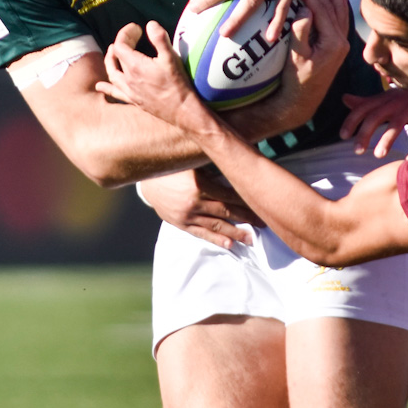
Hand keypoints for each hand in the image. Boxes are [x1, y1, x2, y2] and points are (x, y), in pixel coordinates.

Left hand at [97, 21, 210, 131]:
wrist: (182, 110)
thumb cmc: (178, 84)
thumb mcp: (171, 58)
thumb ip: (160, 39)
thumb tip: (150, 24)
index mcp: (135, 66)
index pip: (120, 45)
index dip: (125, 33)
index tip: (137, 28)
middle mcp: (128, 79)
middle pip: (116, 57)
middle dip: (122, 43)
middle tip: (132, 36)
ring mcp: (129, 91)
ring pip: (112, 74)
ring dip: (110, 61)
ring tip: (112, 53)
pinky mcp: (134, 100)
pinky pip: (115, 92)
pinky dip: (106, 87)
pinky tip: (100, 86)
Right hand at [138, 168, 259, 248]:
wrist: (144, 179)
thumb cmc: (171, 165)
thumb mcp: (192, 161)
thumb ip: (212, 166)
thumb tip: (237, 165)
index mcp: (199, 185)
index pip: (230, 195)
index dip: (247, 200)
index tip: (262, 204)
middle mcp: (194, 203)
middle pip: (226, 212)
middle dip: (247, 218)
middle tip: (264, 224)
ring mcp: (186, 215)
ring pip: (216, 226)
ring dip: (235, 233)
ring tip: (251, 239)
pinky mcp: (179, 223)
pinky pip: (200, 233)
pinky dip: (215, 239)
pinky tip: (229, 245)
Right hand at [264, 0, 349, 125]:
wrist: (303, 101)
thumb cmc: (296, 81)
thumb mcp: (296, 57)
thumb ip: (301, 33)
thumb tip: (305, 10)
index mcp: (334, 42)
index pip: (322, 10)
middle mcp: (342, 41)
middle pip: (332, 7)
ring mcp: (342, 43)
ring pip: (339, 11)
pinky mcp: (338, 46)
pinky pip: (340, 20)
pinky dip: (338, 6)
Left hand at [341, 82, 407, 157]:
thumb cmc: (407, 100)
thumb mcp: (386, 99)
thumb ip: (365, 102)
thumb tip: (344, 98)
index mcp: (385, 99)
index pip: (364, 108)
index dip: (352, 120)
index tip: (343, 136)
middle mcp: (397, 103)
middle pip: (376, 116)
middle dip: (365, 133)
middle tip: (357, 150)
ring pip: (397, 124)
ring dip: (386, 139)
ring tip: (378, 155)